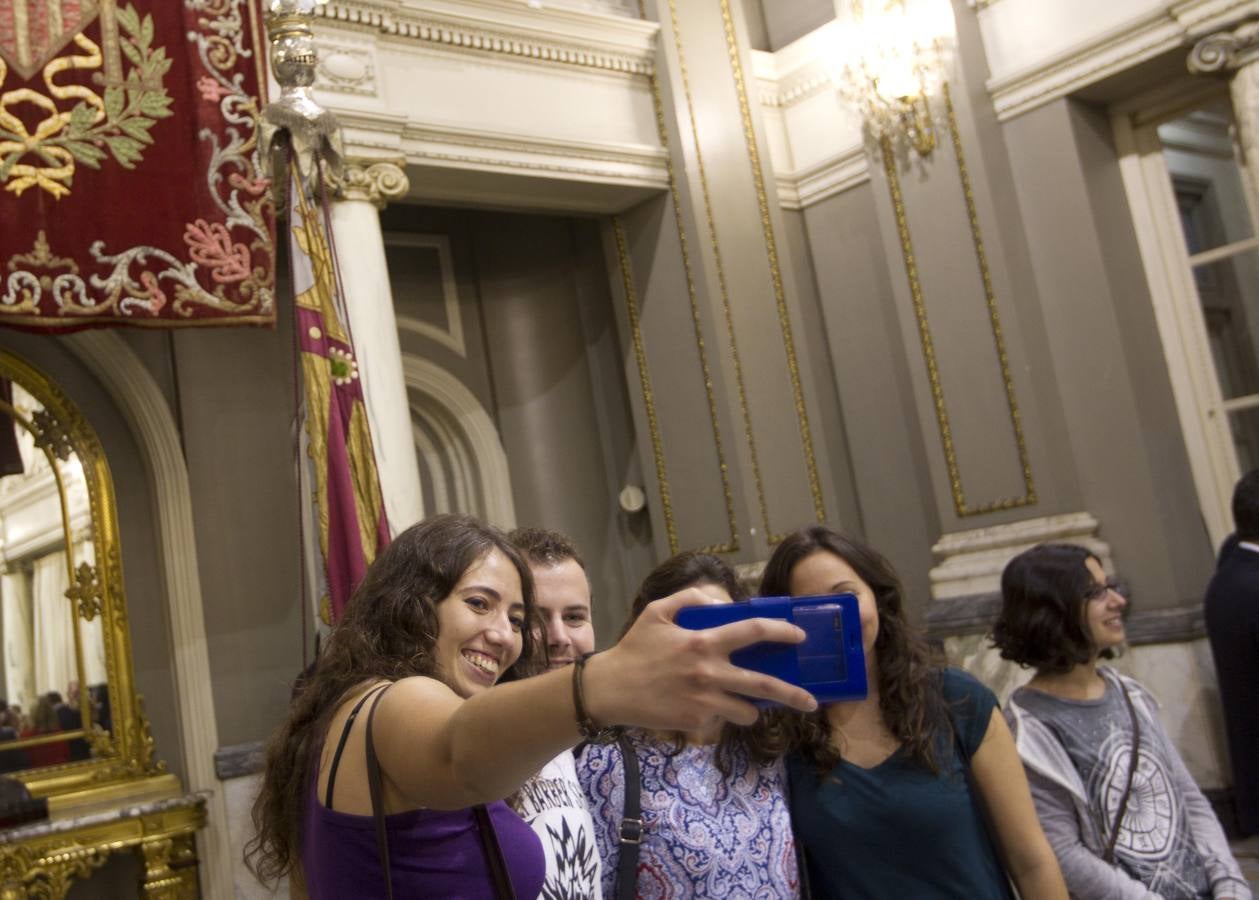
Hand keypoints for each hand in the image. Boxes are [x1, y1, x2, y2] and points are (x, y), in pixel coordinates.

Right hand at [583, 587, 817, 729]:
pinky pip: (720, 721)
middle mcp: (710, 672)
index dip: (782, 632)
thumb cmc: (634, 648)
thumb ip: (691, 598)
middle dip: (794, 695)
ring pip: (747, 711)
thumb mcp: (657, 611)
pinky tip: (701, 708)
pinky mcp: (695, 722)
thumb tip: (722, 605)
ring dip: (751, 708)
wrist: (609, 689)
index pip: (754, 632)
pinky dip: (718, 715)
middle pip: (765, 684)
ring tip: (746, 705)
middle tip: (811, 703)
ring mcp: (704, 701)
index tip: (800, 637)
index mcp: (703, 641)